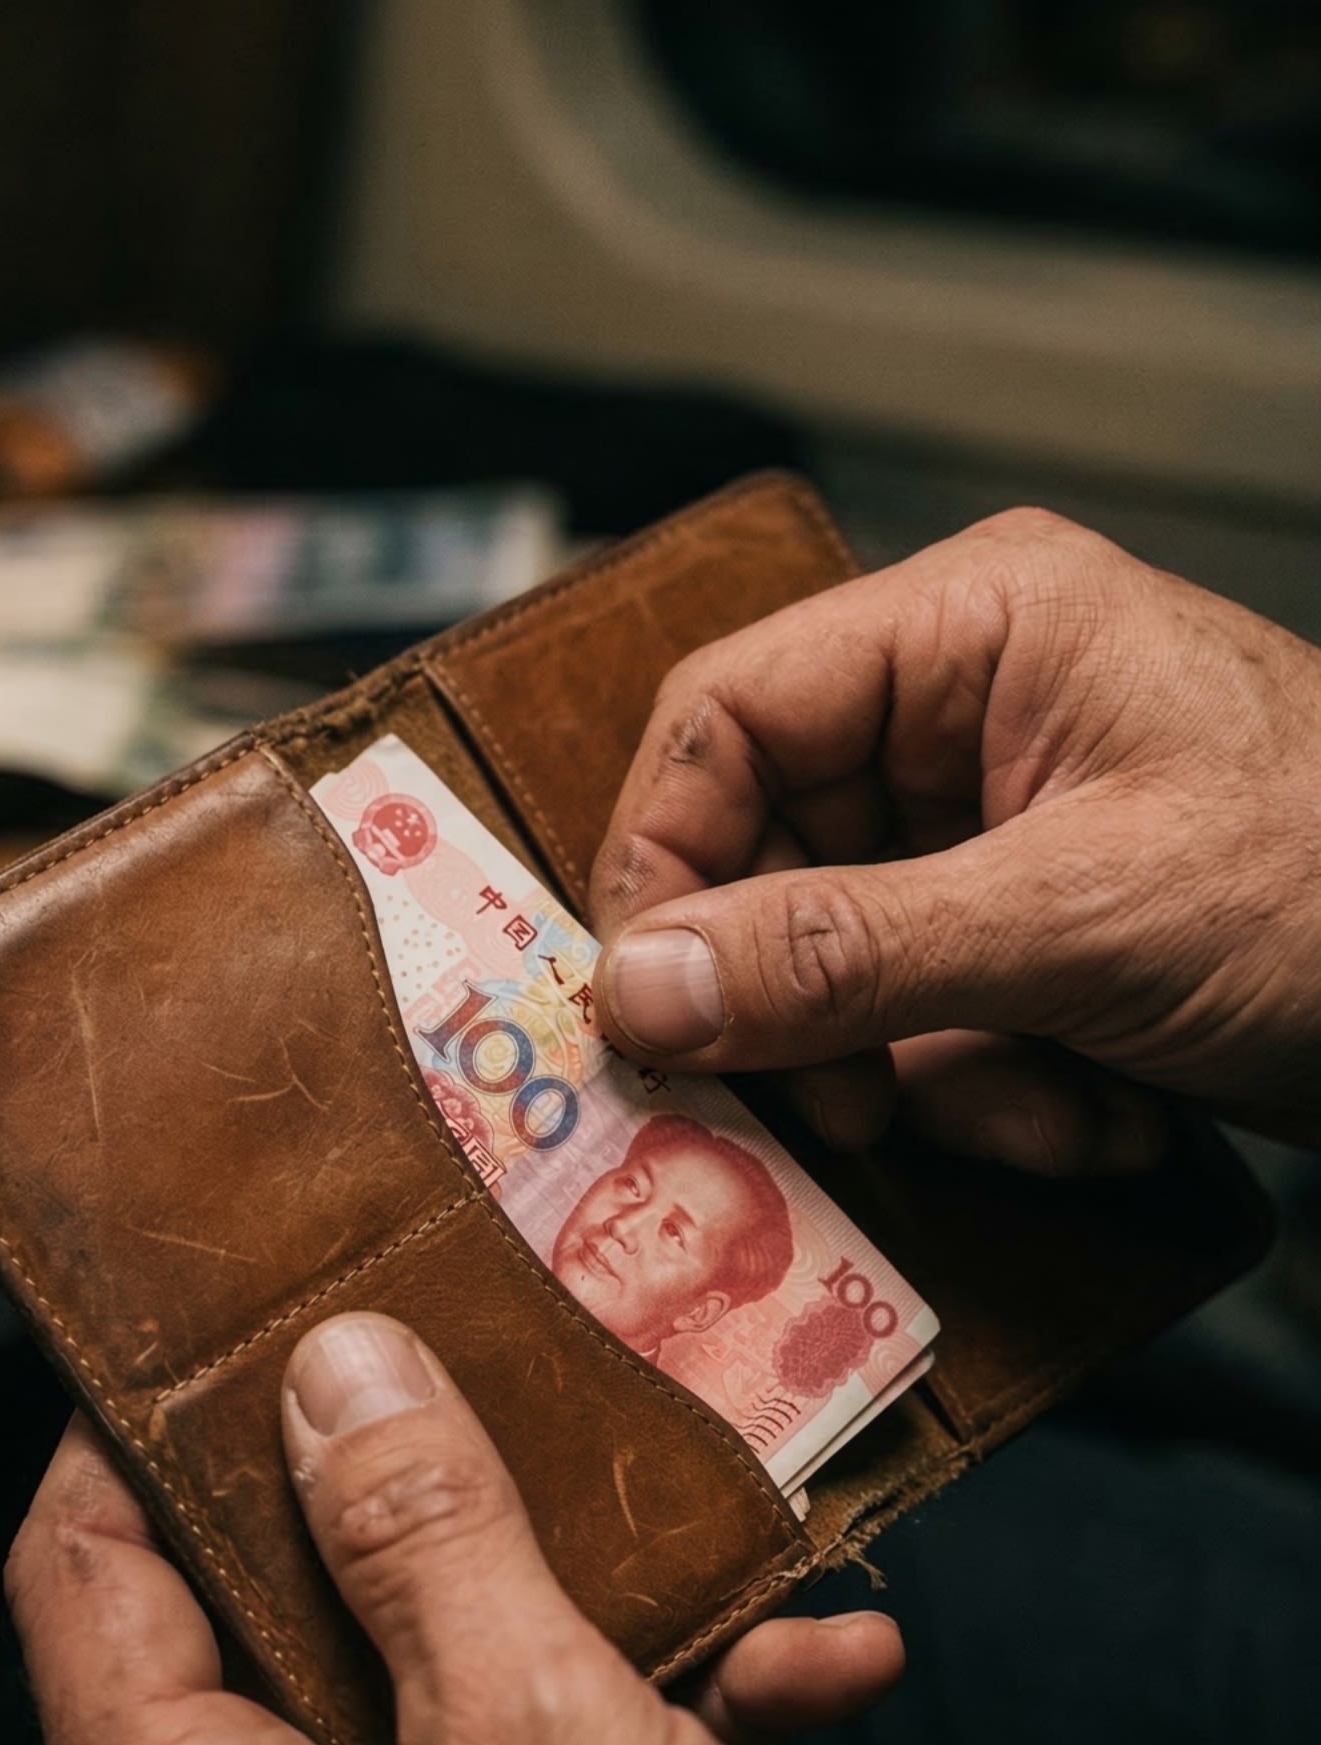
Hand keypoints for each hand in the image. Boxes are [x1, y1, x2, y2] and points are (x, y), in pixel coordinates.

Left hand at [6, 1314, 1013, 1744]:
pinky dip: (663, 1724)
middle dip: (406, 1488)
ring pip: (433, 1697)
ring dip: (583, 1605)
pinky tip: (817, 1671)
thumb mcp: (541, 1729)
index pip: (83, 1575)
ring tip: (710, 1519)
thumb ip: (421, 1528)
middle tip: (485, 1357)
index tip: (240, 1304)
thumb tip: (332, 1372)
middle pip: (271, 1620)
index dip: (142, 1421)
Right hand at [589, 509, 1320, 1160]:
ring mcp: (1004, 835)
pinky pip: (931, 1031)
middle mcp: (970, 714)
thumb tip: (641, 986)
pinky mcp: (1038, 940)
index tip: (653, 1010)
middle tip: (859, 1111)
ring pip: (846, 975)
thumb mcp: (1079, 921)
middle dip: (829, 1014)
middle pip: (770, 863)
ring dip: (935, 1082)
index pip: (724, 717)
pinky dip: (999, 1099)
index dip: (663, 866)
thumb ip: (844, 950)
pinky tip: (1104, 1117)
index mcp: (975, 628)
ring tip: (1059, 1112)